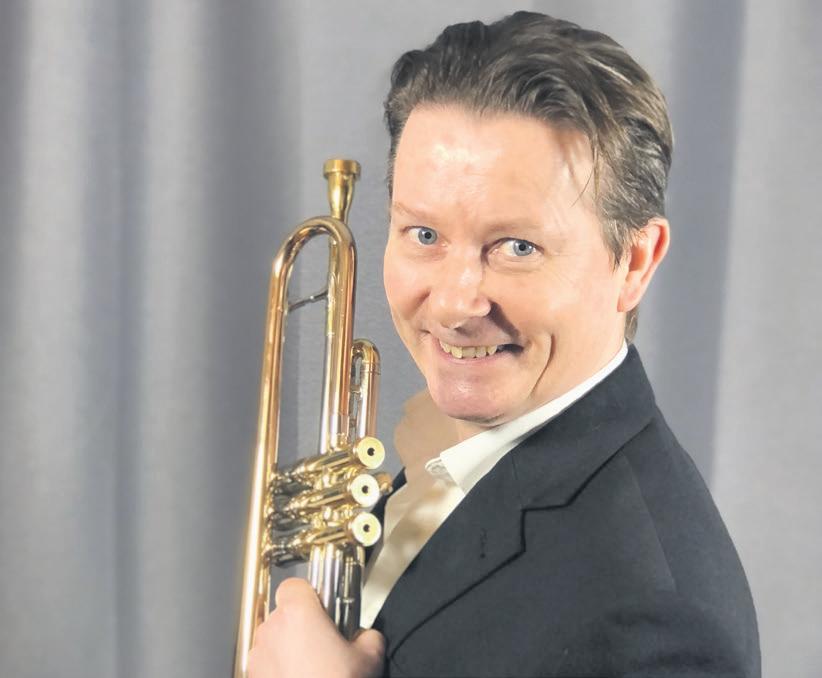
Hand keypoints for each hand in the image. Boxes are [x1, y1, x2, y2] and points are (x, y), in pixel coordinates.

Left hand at [247, 578, 385, 677]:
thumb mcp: (370, 656)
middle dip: (302, 624)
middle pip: (285, 612)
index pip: (295, 585)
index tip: (323, 607)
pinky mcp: (252, 674)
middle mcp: (273, 629)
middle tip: (323, 642)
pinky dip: (278, 667)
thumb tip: (366, 636)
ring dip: (289, 646)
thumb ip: (369, 635)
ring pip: (274, 638)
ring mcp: (259, 654)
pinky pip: (266, 662)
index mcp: (299, 613)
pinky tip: (300, 677)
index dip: (309, 595)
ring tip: (312, 666)